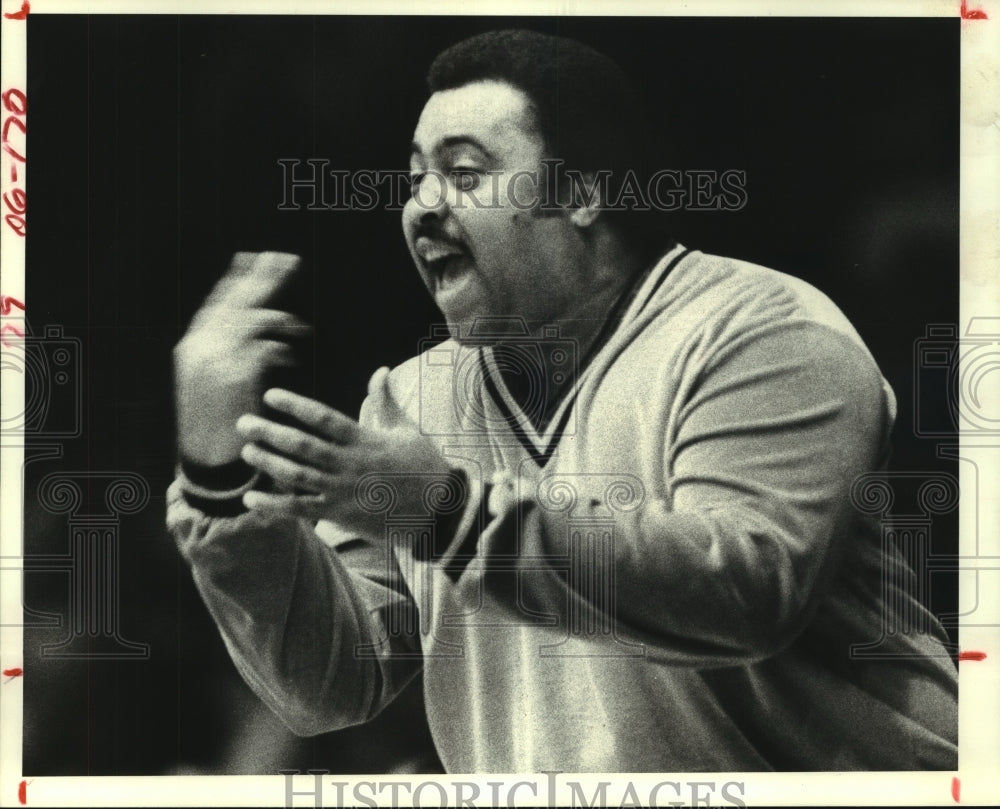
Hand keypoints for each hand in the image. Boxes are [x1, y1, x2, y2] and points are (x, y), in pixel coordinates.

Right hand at [173, 252, 308, 465]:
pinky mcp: (238, 375)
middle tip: (288, 259)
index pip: (217, 301)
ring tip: (301, 330)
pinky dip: (281, 348)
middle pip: (237, 300)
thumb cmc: (213, 422)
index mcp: (193, 346)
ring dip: (283, 322)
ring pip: (255, 320)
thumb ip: (222, 351)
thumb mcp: (207, 381)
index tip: (254, 258)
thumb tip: (251, 327)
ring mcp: (218, 359)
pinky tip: (289, 354)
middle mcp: (201, 347)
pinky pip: (267, 347)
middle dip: (264, 277)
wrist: (208, 459)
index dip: (238, 278)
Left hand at [235, 368, 459, 539]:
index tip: (270, 396)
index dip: (294, 405)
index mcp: (364, 439)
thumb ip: (385, 400)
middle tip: (243, 423)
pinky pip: (300, 509)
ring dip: (268, 463)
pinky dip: (273, 505)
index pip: (322, 418)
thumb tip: (381, 369)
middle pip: (301, 445)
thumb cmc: (424, 466)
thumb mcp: (407, 429)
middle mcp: (349, 463)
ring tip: (248, 451)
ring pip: (296, 475)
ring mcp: (343, 490)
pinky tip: (251, 498)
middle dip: (269, 432)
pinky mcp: (340, 514)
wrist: (438, 510)